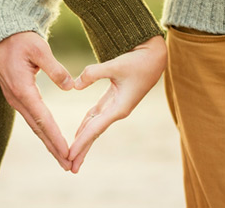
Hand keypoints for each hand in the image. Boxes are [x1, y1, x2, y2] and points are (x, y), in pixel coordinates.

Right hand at [0, 32, 74, 170]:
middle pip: (38, 129)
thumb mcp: (38, 48)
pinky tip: (50, 138)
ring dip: (48, 142)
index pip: (43, 119)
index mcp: (23, 89)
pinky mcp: (17, 96)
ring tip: (62, 158)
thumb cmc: (19, 40)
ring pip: (34, 126)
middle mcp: (17, 99)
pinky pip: (32, 118)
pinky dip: (42, 131)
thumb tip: (70, 87)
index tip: (67, 152)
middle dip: (53, 148)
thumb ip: (55, 68)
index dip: (56, 137)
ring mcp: (15, 99)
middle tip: (68, 165)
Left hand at [69, 35, 166, 172]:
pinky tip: (79, 132)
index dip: (81, 143)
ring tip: (72, 155)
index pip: (95, 129)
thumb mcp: (116, 65)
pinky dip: (86, 124)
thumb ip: (93, 74)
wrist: (155, 57)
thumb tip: (74, 86)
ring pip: (94, 126)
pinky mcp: (113, 99)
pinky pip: (96, 116)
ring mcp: (115, 107)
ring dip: (83, 140)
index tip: (69, 156)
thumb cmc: (139, 61)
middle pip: (94, 134)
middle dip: (82, 150)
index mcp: (119, 108)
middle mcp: (117, 111)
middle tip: (69, 167)